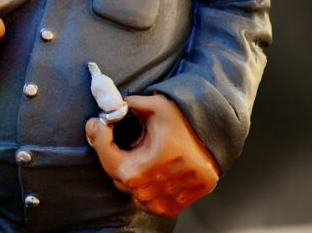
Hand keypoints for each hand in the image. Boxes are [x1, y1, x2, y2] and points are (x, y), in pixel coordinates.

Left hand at [86, 94, 219, 217]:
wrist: (214, 137)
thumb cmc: (185, 121)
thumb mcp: (157, 105)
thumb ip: (128, 105)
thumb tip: (108, 109)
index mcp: (156, 160)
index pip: (111, 161)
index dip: (99, 141)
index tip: (97, 125)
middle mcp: (164, 183)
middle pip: (120, 179)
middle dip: (112, 158)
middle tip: (111, 140)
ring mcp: (173, 197)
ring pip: (134, 195)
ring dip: (127, 178)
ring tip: (132, 158)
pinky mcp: (180, 204)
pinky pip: (151, 206)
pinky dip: (143, 194)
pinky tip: (145, 175)